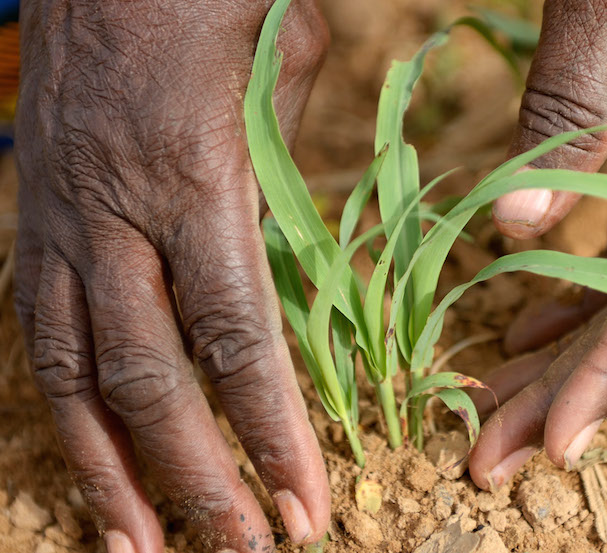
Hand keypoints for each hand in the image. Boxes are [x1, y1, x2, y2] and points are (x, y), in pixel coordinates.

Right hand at [13, 1, 328, 549]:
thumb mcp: (283, 63)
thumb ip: (288, 169)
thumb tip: (289, 252)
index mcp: (193, 182)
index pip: (236, 339)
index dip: (268, 430)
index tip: (302, 502)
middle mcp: (113, 220)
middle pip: (151, 381)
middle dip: (196, 478)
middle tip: (245, 549)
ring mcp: (59, 226)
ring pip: (73, 377)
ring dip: (108, 472)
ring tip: (142, 549)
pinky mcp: (32, 223)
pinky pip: (37, 336)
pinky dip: (62, 410)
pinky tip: (89, 460)